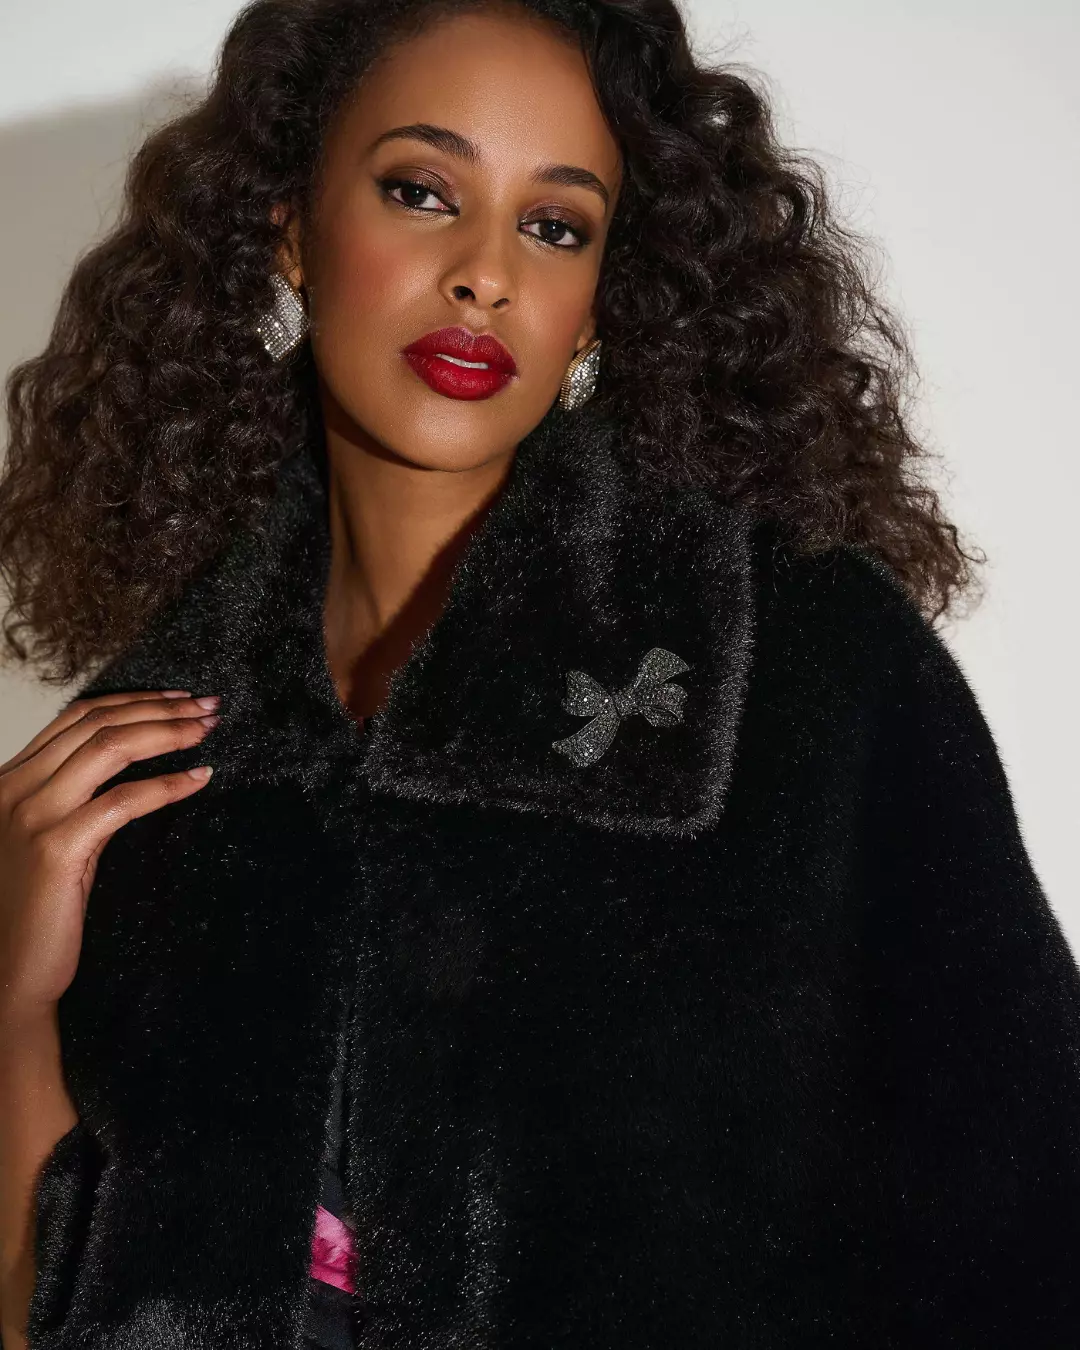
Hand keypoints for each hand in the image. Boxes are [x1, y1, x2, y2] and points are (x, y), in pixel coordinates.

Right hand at [0, 691, 219, 1026]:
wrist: (9, 972)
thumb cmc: (37, 909)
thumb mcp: (51, 835)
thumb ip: (75, 795)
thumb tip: (133, 755)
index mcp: (12, 779)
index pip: (78, 715)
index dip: (134, 700)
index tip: (179, 698)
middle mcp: (15, 788)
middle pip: (98, 723)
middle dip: (160, 708)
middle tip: (208, 705)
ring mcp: (32, 816)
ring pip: (110, 748)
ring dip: (167, 732)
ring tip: (208, 729)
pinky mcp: (55, 848)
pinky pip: (123, 801)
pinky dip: (167, 784)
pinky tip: (199, 777)